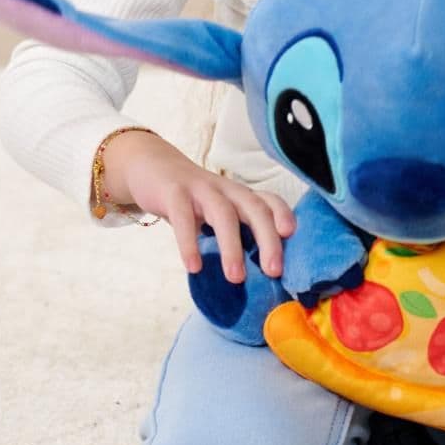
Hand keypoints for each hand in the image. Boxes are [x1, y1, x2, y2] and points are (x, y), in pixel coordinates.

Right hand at [104, 131, 295, 283]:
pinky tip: (193, 267)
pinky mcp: (173, 192)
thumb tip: (256, 276)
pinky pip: (183, 217)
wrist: (152, 166)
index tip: (291, 235)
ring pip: (223, 213)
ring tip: (235, 278)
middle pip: (255, 208)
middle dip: (268, 238)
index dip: (283, 214)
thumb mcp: (218, 211)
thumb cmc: (193, 199)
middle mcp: (226, 189)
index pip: (269, 200)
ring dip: (231, 247)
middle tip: (274, 271)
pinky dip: (189, 243)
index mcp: (240, 194)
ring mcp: (200, 189)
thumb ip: (235, 233)